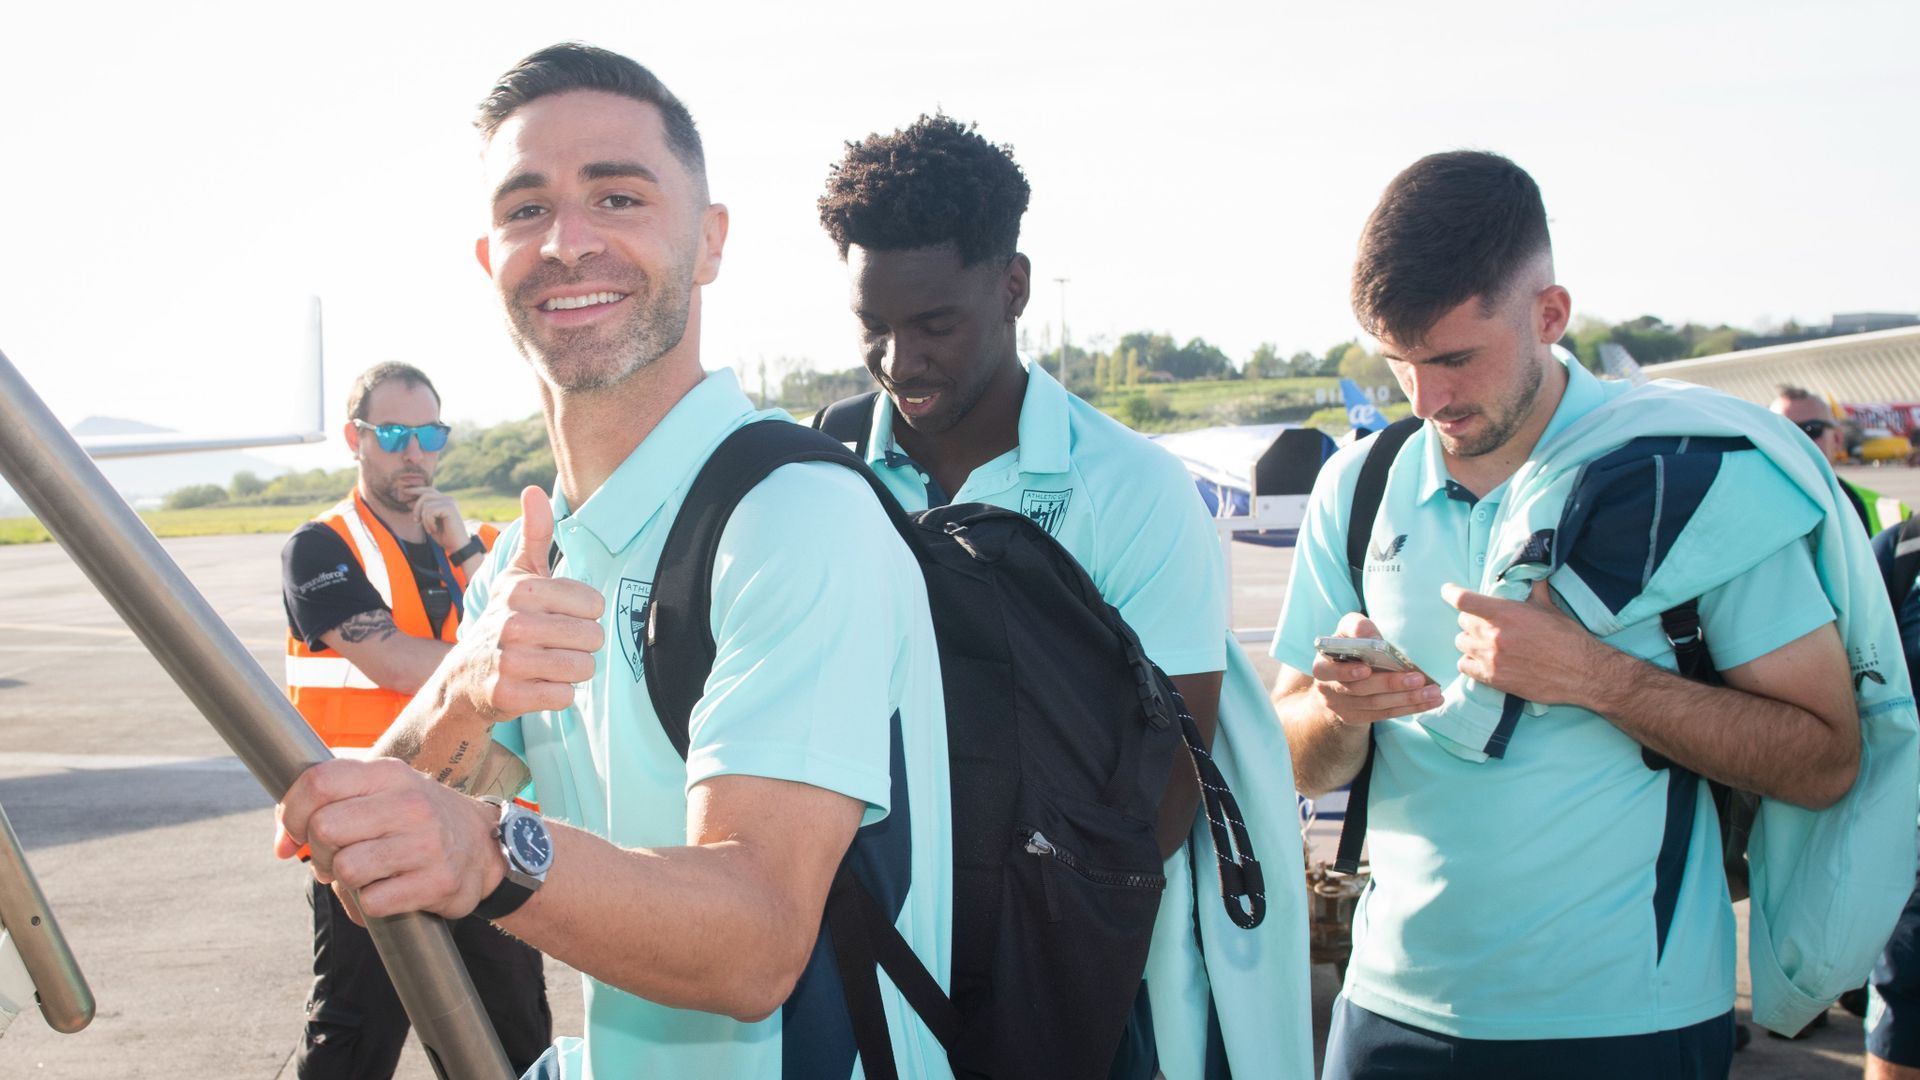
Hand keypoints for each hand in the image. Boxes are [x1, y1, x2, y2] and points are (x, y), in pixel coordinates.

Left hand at [275, 757, 503, 921]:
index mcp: (389, 774)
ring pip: (346, 869)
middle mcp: (410, 804)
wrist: (482, 847)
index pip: (319, 782)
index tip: (293, 833)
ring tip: (362, 874)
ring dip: (343, 880)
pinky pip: (371, 902)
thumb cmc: (414, 820)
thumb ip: (327, 802)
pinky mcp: (437, 882)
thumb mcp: (380, 792)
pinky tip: (386, 891)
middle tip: (333, 858)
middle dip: (317, 852)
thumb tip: (281, 843)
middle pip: (325, 828)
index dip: (292, 812)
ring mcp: (426, 843)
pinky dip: (368, 905)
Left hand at [409, 486, 468, 552]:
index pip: (428, 490)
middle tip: (416, 522)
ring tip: (430, 529)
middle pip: (425, 495)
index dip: (416, 490)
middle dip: (417, 508)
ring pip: (426, 505)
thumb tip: (409, 502)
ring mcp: (450, 502)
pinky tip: (434, 529)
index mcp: (444, 501)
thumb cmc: (444, 536)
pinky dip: (429, 523)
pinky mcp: (450, 508)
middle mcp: (448, 499)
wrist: (457, 546)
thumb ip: (423, 511)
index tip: (404, 491)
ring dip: (424, 520)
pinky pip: (430, 511)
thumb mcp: (429, 521)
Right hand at [441, 487, 604, 723]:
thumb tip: (534, 489)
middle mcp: (513, 623)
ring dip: (573, 671)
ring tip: (550, 665)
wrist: (464, 678)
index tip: (561, 618)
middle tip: (556, 645)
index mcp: (522, 591)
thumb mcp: (518, 576)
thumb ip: (535, 534)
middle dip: (582, 646)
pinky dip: (559, 695)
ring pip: (583, 668)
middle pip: (592, 638)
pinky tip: (538, 685)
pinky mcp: (508, 696)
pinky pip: (564, 697)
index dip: (585, 615)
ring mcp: (509, 661)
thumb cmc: (505, 621)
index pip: (594, 604)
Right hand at [1309, 612, 1439, 725]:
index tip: (1367, 669)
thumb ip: (1357, 627)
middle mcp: (1328, 690)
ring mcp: (1342, 708)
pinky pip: (1386, 714)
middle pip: (1360, 689)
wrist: (1336, 680)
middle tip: (1418, 679)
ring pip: (1377, 705)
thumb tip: (1375, 640)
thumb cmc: (1346, 649)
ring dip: (1407, 699)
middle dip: (1391, 684)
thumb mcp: (1346, 631)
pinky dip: (1410, 708)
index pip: (1329, 671)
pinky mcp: (1357, 718)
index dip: (1347, 672)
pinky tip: (1430, 701)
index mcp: (1322, 667)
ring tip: (1433, 692)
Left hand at [1442, 579, 1601, 705]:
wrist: (1582, 672)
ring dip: (1471, 641)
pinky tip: (1482, 660)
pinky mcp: (1493, 679)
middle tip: (1487, 623)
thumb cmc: (1568, 638)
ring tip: (1486, 642)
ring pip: (1461, 643)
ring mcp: (1491, 658)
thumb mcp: (1549, 607)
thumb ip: (1534, 588)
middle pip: (1463, 621)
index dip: (1451, 592)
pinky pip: (1464, 666)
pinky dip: (1470, 662)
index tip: (1447, 590)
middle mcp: (1493, 635)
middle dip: (1473, 620)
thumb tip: (1534, 570)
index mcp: (1505, 613)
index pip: (1463, 600)